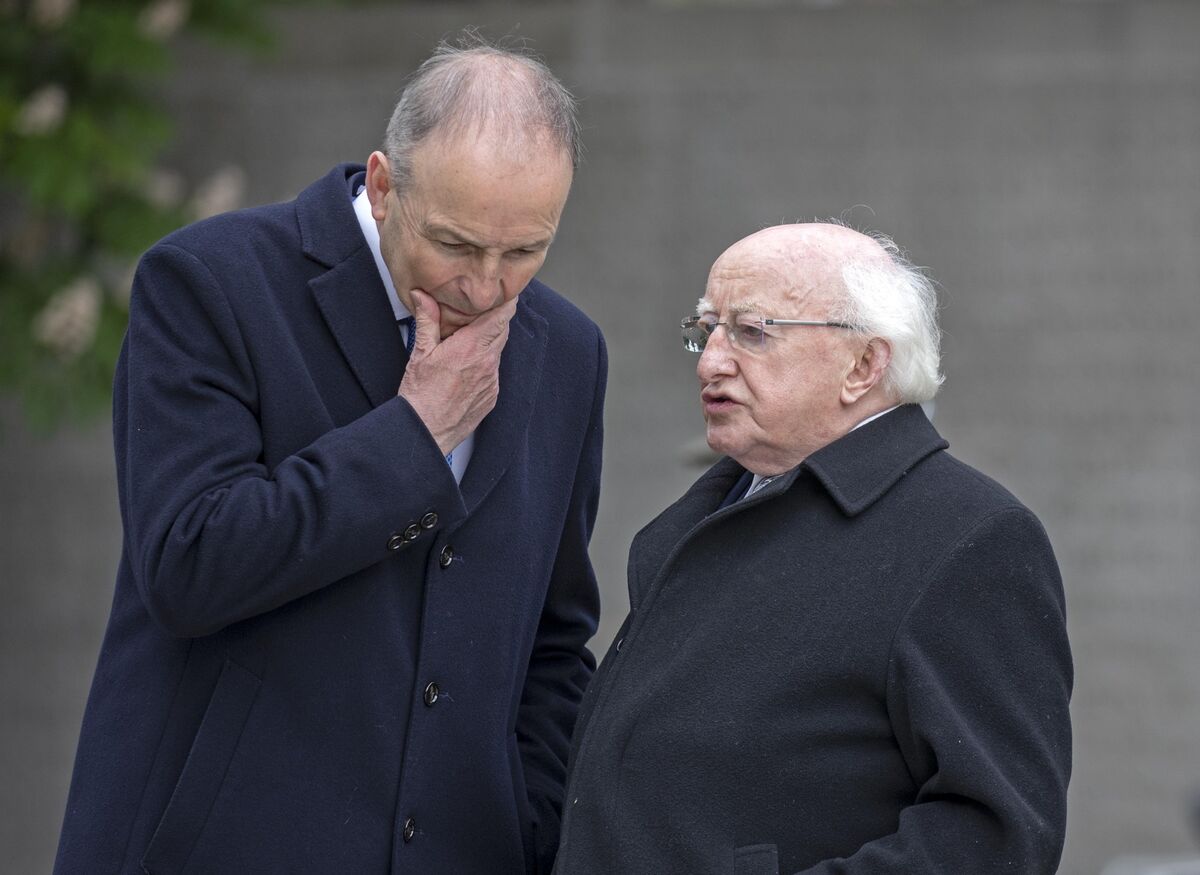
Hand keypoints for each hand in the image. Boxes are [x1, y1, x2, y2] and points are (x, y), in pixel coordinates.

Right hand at [398, 289, 514, 454]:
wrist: (426, 431)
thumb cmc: (420, 396)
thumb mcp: (420, 353)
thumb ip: (426, 320)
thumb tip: (423, 296)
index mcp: (470, 348)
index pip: (501, 317)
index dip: (506, 303)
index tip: (505, 294)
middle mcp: (487, 363)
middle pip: (502, 331)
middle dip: (495, 320)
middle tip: (481, 313)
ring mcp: (492, 382)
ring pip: (497, 352)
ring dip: (487, 343)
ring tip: (467, 343)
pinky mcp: (491, 397)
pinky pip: (493, 373)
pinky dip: (484, 365)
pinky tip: (465, 369)